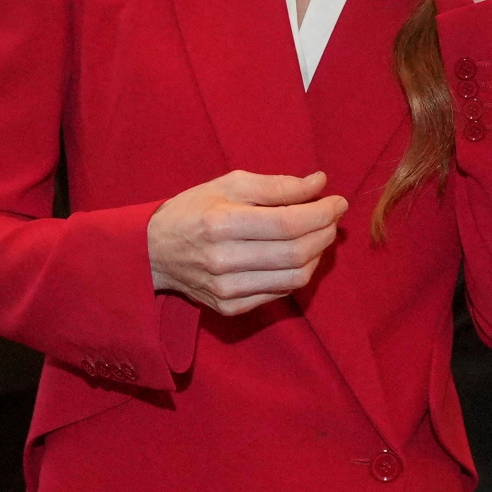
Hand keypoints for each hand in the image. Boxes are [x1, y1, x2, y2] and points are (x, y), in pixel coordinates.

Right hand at [148, 170, 348, 314]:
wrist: (153, 252)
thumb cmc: (193, 210)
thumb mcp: (229, 184)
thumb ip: (277, 185)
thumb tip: (320, 184)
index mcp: (222, 223)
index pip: (289, 223)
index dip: (322, 213)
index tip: (338, 202)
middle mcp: (224, 260)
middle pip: (296, 252)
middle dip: (325, 233)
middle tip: (331, 218)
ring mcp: (227, 289)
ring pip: (294, 278)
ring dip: (316, 255)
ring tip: (317, 235)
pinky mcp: (230, 307)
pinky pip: (280, 293)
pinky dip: (297, 273)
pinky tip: (295, 255)